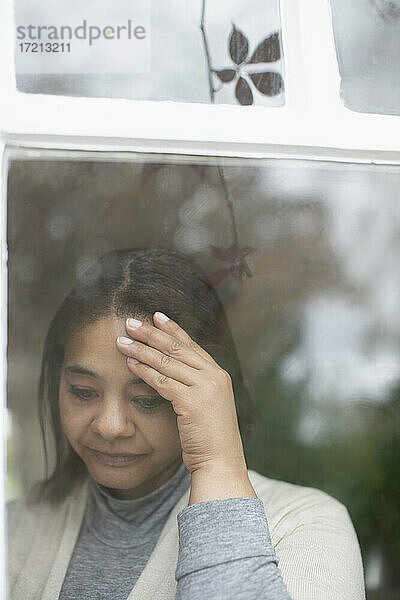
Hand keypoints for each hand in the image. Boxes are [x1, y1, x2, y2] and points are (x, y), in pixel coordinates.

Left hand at [116, 311, 246, 474]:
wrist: (221, 462)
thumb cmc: (209, 439)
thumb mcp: (206, 406)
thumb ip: (194, 387)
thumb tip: (173, 373)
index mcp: (218, 375)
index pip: (191, 345)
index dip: (172, 329)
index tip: (155, 316)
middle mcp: (214, 376)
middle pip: (177, 348)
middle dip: (151, 333)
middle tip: (130, 322)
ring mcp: (205, 387)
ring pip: (167, 362)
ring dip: (141, 350)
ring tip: (122, 341)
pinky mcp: (192, 401)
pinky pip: (162, 381)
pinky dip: (144, 371)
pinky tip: (129, 364)